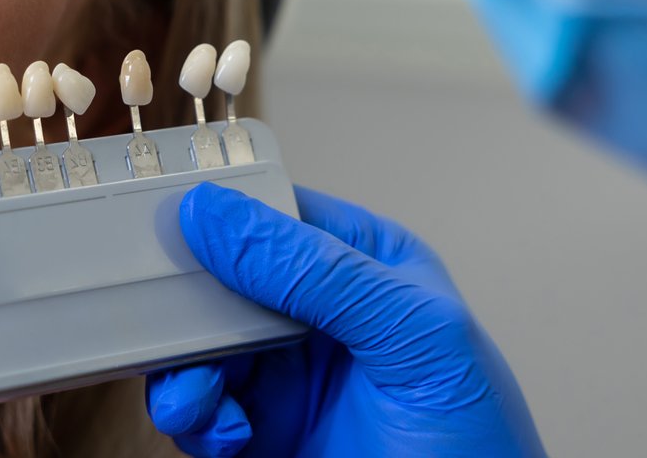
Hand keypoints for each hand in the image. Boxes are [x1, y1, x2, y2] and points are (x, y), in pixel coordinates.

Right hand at [147, 183, 544, 457]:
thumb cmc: (478, 447)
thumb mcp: (413, 337)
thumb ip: (321, 272)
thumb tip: (220, 215)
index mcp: (367, 265)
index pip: (280, 212)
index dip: (224, 211)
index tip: (175, 222)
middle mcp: (320, 314)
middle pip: (222, 279)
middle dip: (188, 302)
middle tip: (167, 324)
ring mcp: (288, 376)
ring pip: (199, 346)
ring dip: (183, 369)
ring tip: (197, 398)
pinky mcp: (262, 433)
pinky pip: (200, 410)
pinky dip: (195, 419)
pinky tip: (224, 433)